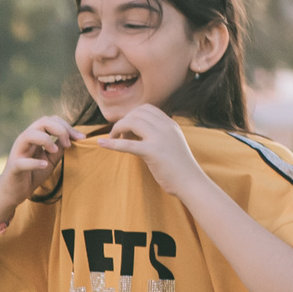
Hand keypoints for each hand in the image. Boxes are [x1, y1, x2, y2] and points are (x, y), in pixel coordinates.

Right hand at [0, 115, 86, 223]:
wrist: (14, 192)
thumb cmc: (31, 174)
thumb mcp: (50, 160)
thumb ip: (59, 149)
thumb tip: (72, 139)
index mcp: (35, 137)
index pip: (51, 121)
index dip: (67, 126)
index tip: (80, 138)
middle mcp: (25, 140)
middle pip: (42, 122)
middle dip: (60, 129)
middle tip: (68, 144)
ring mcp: (18, 152)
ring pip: (29, 135)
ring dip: (46, 140)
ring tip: (54, 151)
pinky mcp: (14, 167)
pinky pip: (22, 162)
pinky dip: (35, 162)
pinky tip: (44, 165)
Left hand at [89, 104, 209, 200]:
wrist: (191, 182)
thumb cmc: (179, 167)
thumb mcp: (172, 143)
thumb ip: (159, 134)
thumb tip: (137, 132)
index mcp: (170, 124)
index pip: (146, 108)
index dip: (132, 115)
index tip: (128, 128)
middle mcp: (166, 127)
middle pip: (136, 113)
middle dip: (123, 121)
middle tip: (118, 135)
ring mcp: (160, 138)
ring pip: (131, 122)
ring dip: (117, 129)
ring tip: (113, 139)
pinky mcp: (153, 152)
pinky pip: (128, 144)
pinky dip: (112, 143)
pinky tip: (101, 144)